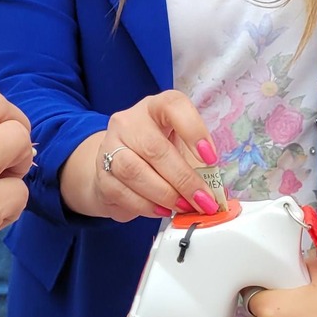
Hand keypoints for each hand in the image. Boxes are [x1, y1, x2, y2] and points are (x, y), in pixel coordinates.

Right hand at [63, 91, 218, 221]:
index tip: (210, 158)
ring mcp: (110, 146)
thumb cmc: (157, 155)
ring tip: (183, 207)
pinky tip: (162, 211)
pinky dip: (146, 206)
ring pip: (134, 171)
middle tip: (203, 200)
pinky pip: (122, 192)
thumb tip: (216, 194)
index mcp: (155, 107)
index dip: (194, 131)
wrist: (116, 166)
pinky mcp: (101, 174)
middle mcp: (129, 121)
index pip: (173, 106)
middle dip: (183, 179)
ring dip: (164, 194)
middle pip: (154, 148)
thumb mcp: (180, 149)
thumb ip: (198, 166)